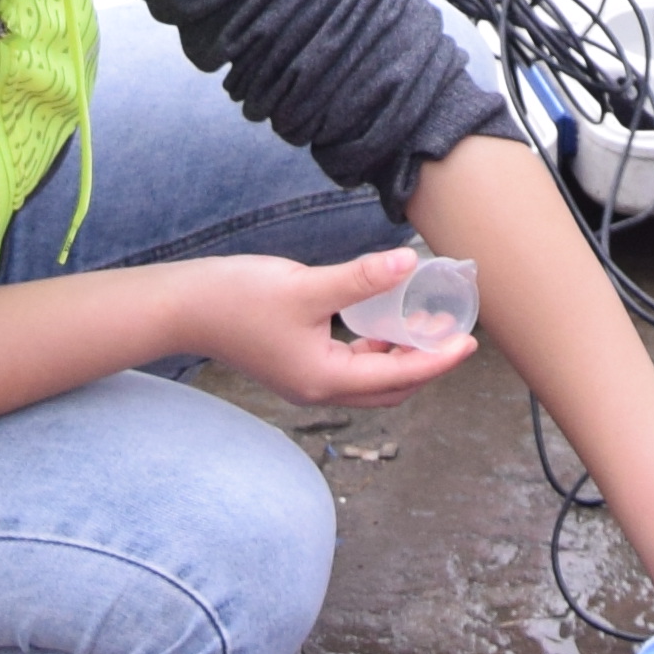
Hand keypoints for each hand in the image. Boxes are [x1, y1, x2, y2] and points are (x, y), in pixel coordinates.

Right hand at [172, 249, 485, 412]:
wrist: (184, 308)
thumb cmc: (237, 298)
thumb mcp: (306, 285)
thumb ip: (360, 278)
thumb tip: (409, 263)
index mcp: (324, 379)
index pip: (398, 375)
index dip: (438, 359)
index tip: (469, 342)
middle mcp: (317, 389)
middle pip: (389, 388)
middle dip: (425, 366)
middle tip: (454, 336)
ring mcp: (304, 381)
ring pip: (369, 380)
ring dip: (399, 358)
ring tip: (424, 325)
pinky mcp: (295, 367)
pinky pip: (348, 368)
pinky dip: (373, 351)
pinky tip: (381, 323)